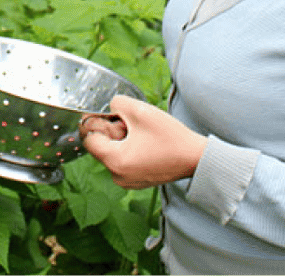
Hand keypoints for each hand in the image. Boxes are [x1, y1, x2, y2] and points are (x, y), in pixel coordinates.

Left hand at [80, 95, 207, 189]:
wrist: (195, 158)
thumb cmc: (170, 137)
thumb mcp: (140, 110)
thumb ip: (117, 103)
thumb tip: (108, 108)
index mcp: (115, 161)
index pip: (89, 139)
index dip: (96, 123)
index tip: (109, 114)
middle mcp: (117, 176)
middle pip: (100, 147)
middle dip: (111, 131)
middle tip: (130, 123)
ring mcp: (127, 181)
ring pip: (111, 153)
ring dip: (120, 140)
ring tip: (140, 133)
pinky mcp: (136, 181)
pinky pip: (122, 162)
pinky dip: (128, 150)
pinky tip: (144, 143)